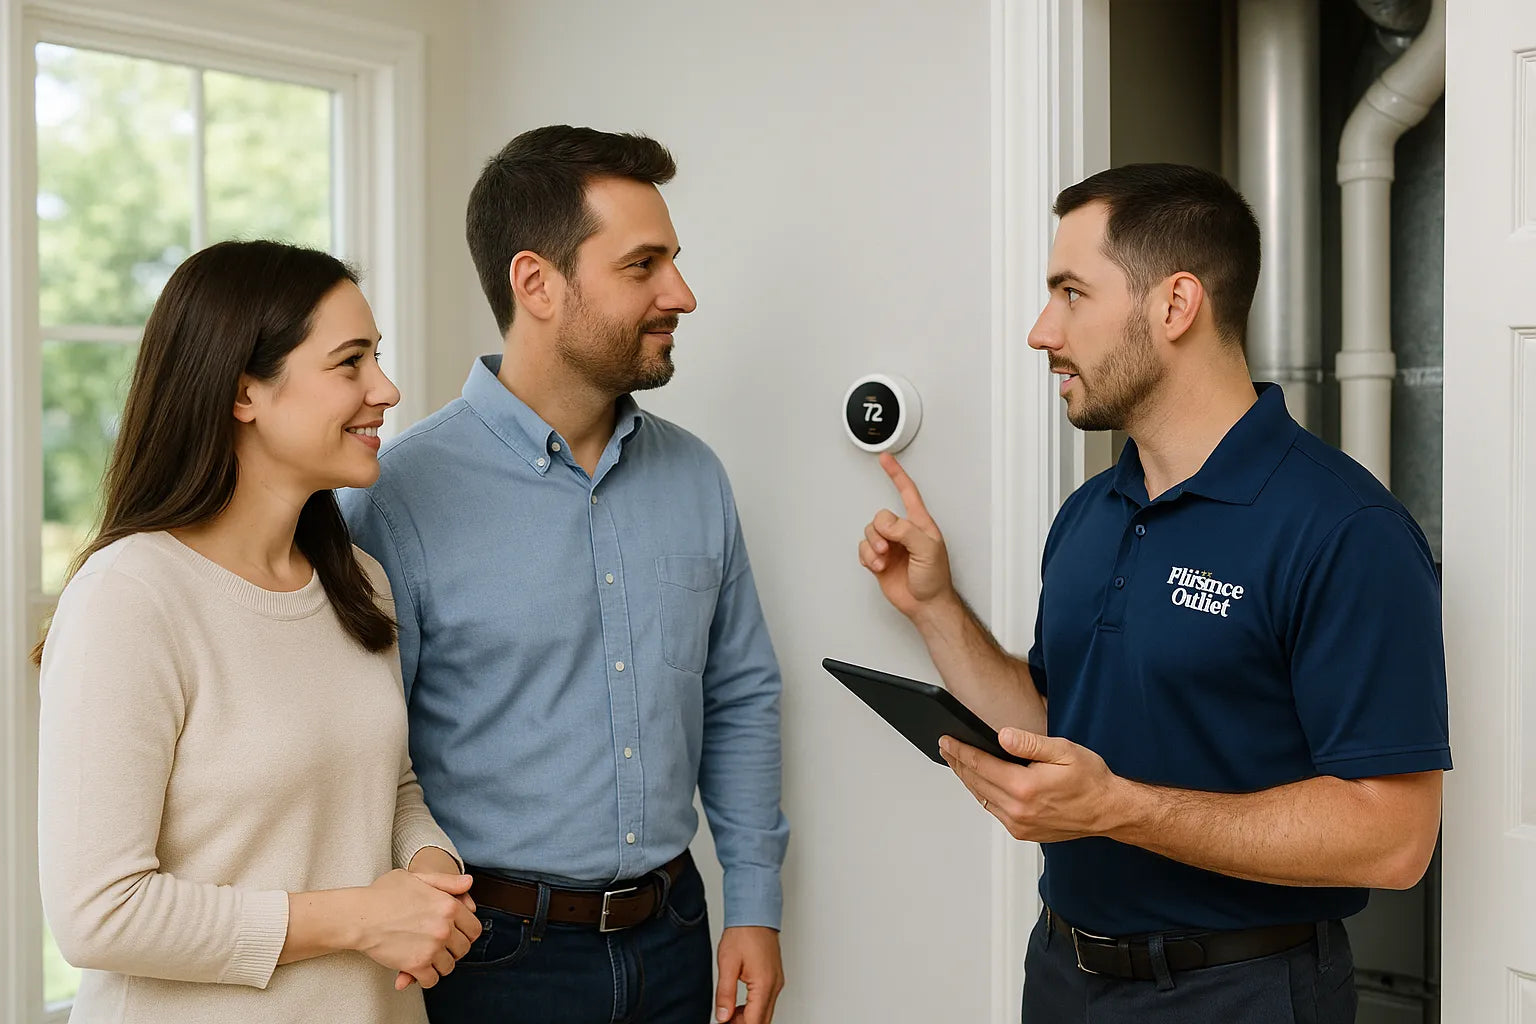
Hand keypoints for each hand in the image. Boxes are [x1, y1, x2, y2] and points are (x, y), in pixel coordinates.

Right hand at [351, 869, 480, 990]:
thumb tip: (469, 882)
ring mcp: (432, 948)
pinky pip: (432, 980)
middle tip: (440, 948)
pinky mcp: (416, 965)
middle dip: (454, 950)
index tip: (454, 936)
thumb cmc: (383, 894)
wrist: (358, 915)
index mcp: (448, 905)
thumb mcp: (417, 878)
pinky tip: (419, 971)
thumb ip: (446, 881)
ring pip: (449, 966)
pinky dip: (426, 978)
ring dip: (440, 965)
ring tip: (429, 958)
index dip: (465, 933)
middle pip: (463, 949)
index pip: (474, 928)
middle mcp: (444, 928)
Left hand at [714, 926, 783, 1023]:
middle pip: (762, 1021)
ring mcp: (776, 982)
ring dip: (748, 1019)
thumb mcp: (727, 964)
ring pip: (765, 1013)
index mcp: (764, 984)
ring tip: (727, 1015)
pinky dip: (753, 1008)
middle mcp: (774, 985)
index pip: (754, 1021)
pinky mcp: (774, 978)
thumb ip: (725, 994)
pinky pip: (766, 1002)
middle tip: (724, 1021)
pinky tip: (737, 1006)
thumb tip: (722, 1017)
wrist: (755, 913)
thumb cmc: (743, 933)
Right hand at [857, 453, 956, 621]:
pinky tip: (877, 566)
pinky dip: (867, 557)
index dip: (896, 474)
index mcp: (920, 524)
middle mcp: (904, 532)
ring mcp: (891, 546)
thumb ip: (906, 531)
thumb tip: (885, 521)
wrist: (926, 605)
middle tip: (887, 548)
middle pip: (880, 516)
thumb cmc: (934, 579)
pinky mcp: (879, 560)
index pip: (907, 492)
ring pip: (870, 532)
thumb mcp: (927, 550)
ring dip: (873, 547)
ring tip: (884, 560)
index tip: (885, 458)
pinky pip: (863, 549)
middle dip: (880, 532)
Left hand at [938, 728, 1125, 843]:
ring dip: (967, 779)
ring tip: (957, 761)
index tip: (947, 740)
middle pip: (976, 782)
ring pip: (982, 798)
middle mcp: (1019, 810)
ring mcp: (1019, 824)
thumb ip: (1030, 743)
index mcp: (1026, 788)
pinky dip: (983, 794)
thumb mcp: (1064, 750)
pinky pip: (994, 810)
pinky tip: (980, 782)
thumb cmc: (1091, 779)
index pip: (981, 765)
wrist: (1109, 811)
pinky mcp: (1023, 831)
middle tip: (946, 747)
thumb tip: (1002, 736)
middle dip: (958, 763)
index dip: (960, 751)